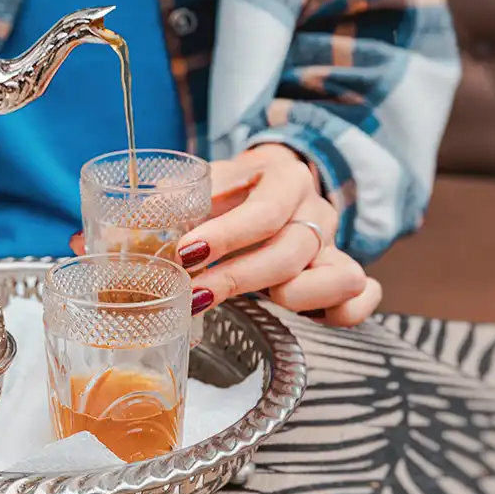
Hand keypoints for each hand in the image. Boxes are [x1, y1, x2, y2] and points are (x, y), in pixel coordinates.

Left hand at [177, 144, 381, 326]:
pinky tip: (305, 315)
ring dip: (293, 296)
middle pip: (294, 250)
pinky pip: (363, 299)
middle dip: (240, 277)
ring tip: (252, 301)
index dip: (226, 236)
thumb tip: (130, 218)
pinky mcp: (345, 275)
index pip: (264, 211)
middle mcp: (318, 209)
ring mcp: (336, 244)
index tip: (186, 253)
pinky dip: (342, 313)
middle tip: (196, 293)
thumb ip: (175, 198)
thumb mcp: (205, 183)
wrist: (270, 185)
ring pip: (339, 276)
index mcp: (285, 178)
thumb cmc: (233, 191)